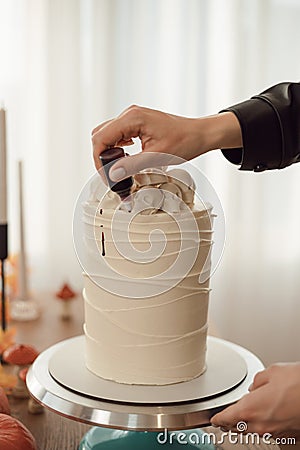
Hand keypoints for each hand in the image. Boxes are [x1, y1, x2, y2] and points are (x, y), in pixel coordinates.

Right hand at [92, 105, 241, 178]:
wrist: (199, 134)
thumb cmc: (184, 141)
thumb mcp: (157, 157)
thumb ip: (132, 165)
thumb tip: (112, 174)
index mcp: (132, 118)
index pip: (101, 138)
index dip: (99, 160)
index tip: (106, 176)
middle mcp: (129, 114)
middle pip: (100, 135)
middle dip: (102, 157)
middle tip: (111, 175)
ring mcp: (132, 117)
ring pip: (107, 134)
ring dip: (109, 152)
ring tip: (119, 169)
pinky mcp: (136, 122)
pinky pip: (117, 134)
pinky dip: (116, 147)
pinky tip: (126, 157)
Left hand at [210, 363, 299, 438]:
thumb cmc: (297, 384)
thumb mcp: (271, 372)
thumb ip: (257, 381)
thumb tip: (256, 385)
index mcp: (250, 408)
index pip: (225, 418)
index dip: (217, 418)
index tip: (213, 418)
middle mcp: (260, 424)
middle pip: (236, 427)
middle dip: (229, 422)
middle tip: (223, 418)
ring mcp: (273, 431)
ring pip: (251, 431)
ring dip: (243, 424)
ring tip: (240, 417)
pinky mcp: (285, 433)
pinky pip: (266, 431)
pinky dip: (259, 425)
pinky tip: (262, 416)